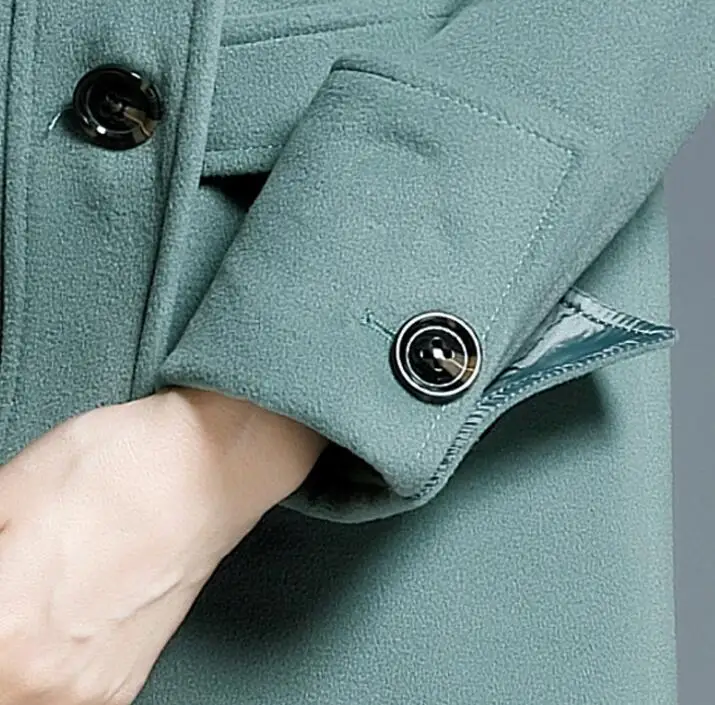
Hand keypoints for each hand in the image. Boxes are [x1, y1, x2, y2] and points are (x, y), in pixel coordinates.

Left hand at [0, 387, 328, 704]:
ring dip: (6, 665)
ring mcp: (87, 693)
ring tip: (18, 613)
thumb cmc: (117, 466)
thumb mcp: (5, 490)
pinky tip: (41, 638)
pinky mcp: (120, 686)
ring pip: (15, 699)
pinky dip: (32, 681)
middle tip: (4, 598)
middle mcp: (40, 682)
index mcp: (2, 630)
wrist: (208, 469)